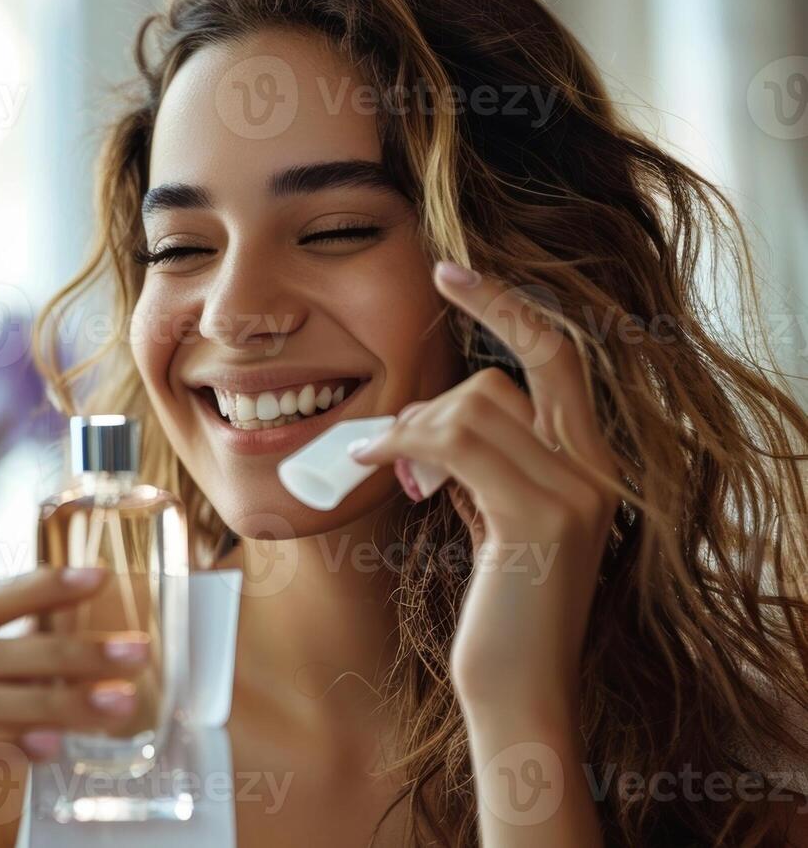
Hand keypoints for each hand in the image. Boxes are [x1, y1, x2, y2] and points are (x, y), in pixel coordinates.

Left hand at [349, 261, 620, 713]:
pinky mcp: (538, 518)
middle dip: (448, 372)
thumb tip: (429, 424)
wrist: (518, 692)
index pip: (560, 357)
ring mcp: (574, 493)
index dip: (510, 307)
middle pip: (511, 373)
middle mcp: (596, 472)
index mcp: (590, 467)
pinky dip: (400, 445)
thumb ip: (482, 468)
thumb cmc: (497, 616)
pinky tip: (371, 467)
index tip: (454, 274)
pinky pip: (454, 444)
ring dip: (410, 431)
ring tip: (390, 472)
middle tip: (405, 389)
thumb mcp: (493, 523)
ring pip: (471, 406)